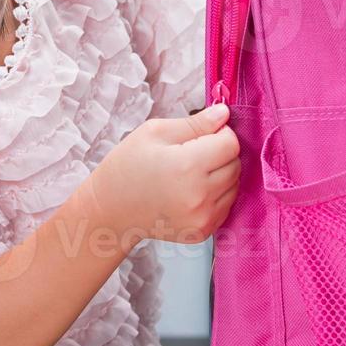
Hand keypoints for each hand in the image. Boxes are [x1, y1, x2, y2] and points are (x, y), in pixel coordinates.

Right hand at [85, 104, 240, 248]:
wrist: (110, 211)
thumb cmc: (126, 167)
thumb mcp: (154, 132)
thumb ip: (195, 123)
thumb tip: (223, 113)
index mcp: (188, 166)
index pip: (230, 143)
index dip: (219, 133)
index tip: (202, 135)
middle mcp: (200, 196)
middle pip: (235, 164)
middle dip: (221, 154)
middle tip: (193, 153)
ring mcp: (202, 218)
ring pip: (234, 186)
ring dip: (221, 175)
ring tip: (191, 174)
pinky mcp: (202, 232)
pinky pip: (226, 206)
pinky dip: (216, 196)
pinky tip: (191, 191)